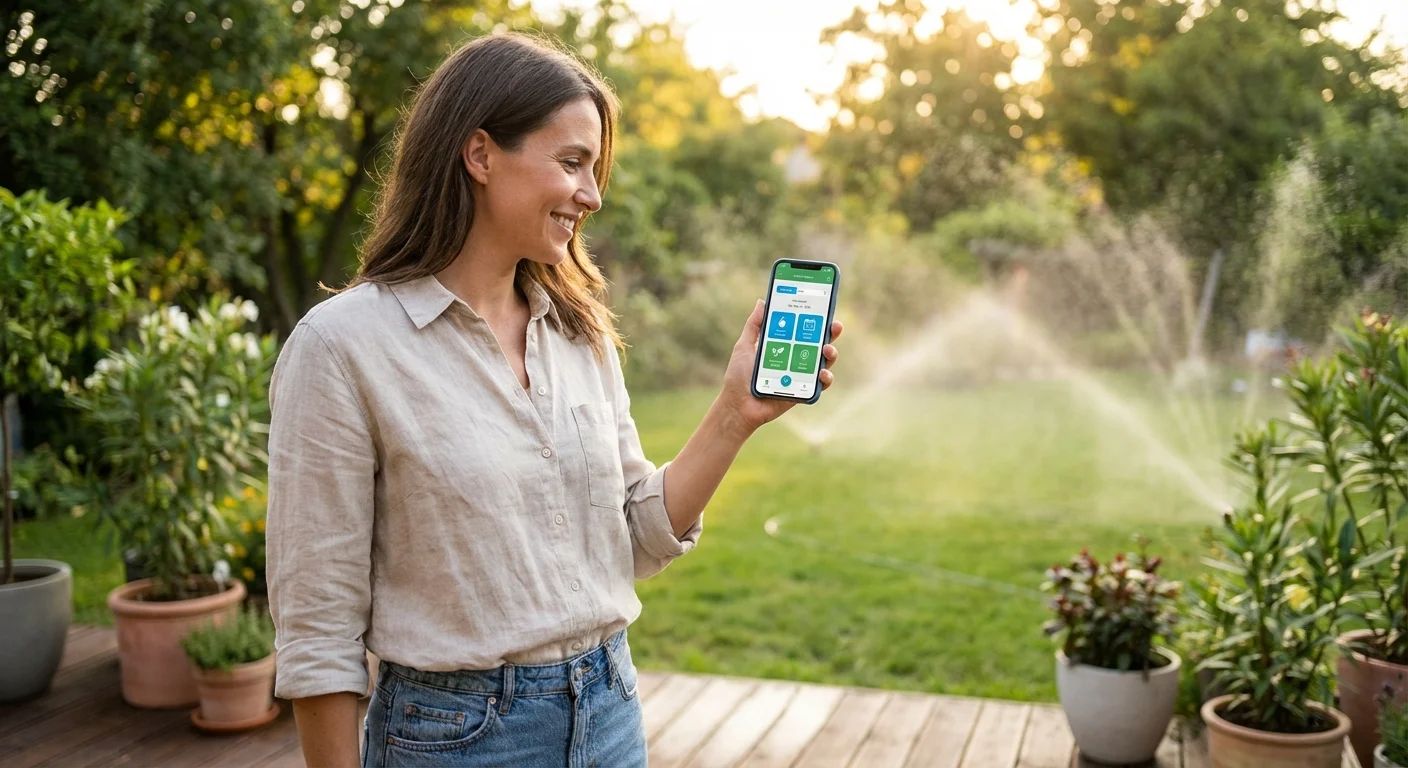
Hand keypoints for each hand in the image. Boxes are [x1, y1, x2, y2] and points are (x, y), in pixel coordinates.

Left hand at [715, 299, 842, 434]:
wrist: (737, 405)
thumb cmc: (738, 377)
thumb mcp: (744, 346)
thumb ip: (754, 325)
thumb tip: (762, 302)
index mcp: (784, 346)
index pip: (803, 329)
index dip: (815, 319)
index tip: (823, 308)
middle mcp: (795, 359)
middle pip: (819, 343)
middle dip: (831, 333)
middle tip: (835, 326)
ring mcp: (801, 375)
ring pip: (824, 362)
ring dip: (831, 354)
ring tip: (827, 349)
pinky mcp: (803, 392)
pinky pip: (820, 385)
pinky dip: (825, 378)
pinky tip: (822, 373)